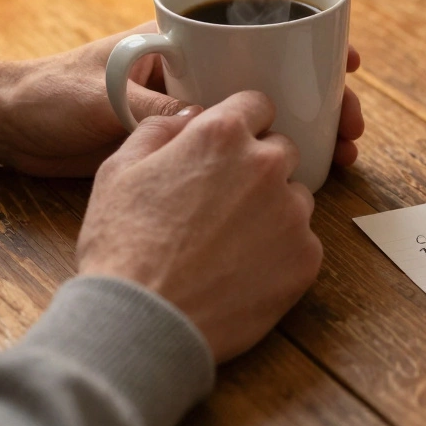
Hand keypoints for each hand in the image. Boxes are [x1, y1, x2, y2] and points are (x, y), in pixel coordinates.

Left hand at [0, 24, 365, 175]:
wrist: (10, 129)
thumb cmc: (53, 96)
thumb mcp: (108, 98)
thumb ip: (159, 108)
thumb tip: (208, 121)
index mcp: (183, 42)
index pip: (259, 31)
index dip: (309, 43)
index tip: (346, 61)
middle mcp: (199, 71)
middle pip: (279, 78)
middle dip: (324, 98)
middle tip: (354, 123)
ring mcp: (195, 108)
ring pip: (267, 118)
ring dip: (309, 132)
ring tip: (345, 154)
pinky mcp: (186, 147)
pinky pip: (239, 150)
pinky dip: (272, 161)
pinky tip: (303, 179)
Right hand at [77, 91, 320, 362]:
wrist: (144, 320)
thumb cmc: (124, 245)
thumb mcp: (120, 170)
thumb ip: (161, 129)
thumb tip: (190, 117)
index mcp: (222, 135)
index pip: (257, 104)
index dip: (242, 123)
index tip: (231, 145)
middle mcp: (267, 166)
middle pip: (281, 150)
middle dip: (257, 168)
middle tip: (222, 202)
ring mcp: (292, 213)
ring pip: (295, 198)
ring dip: (272, 211)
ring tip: (229, 243)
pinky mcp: (306, 258)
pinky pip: (302, 243)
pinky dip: (280, 253)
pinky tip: (242, 271)